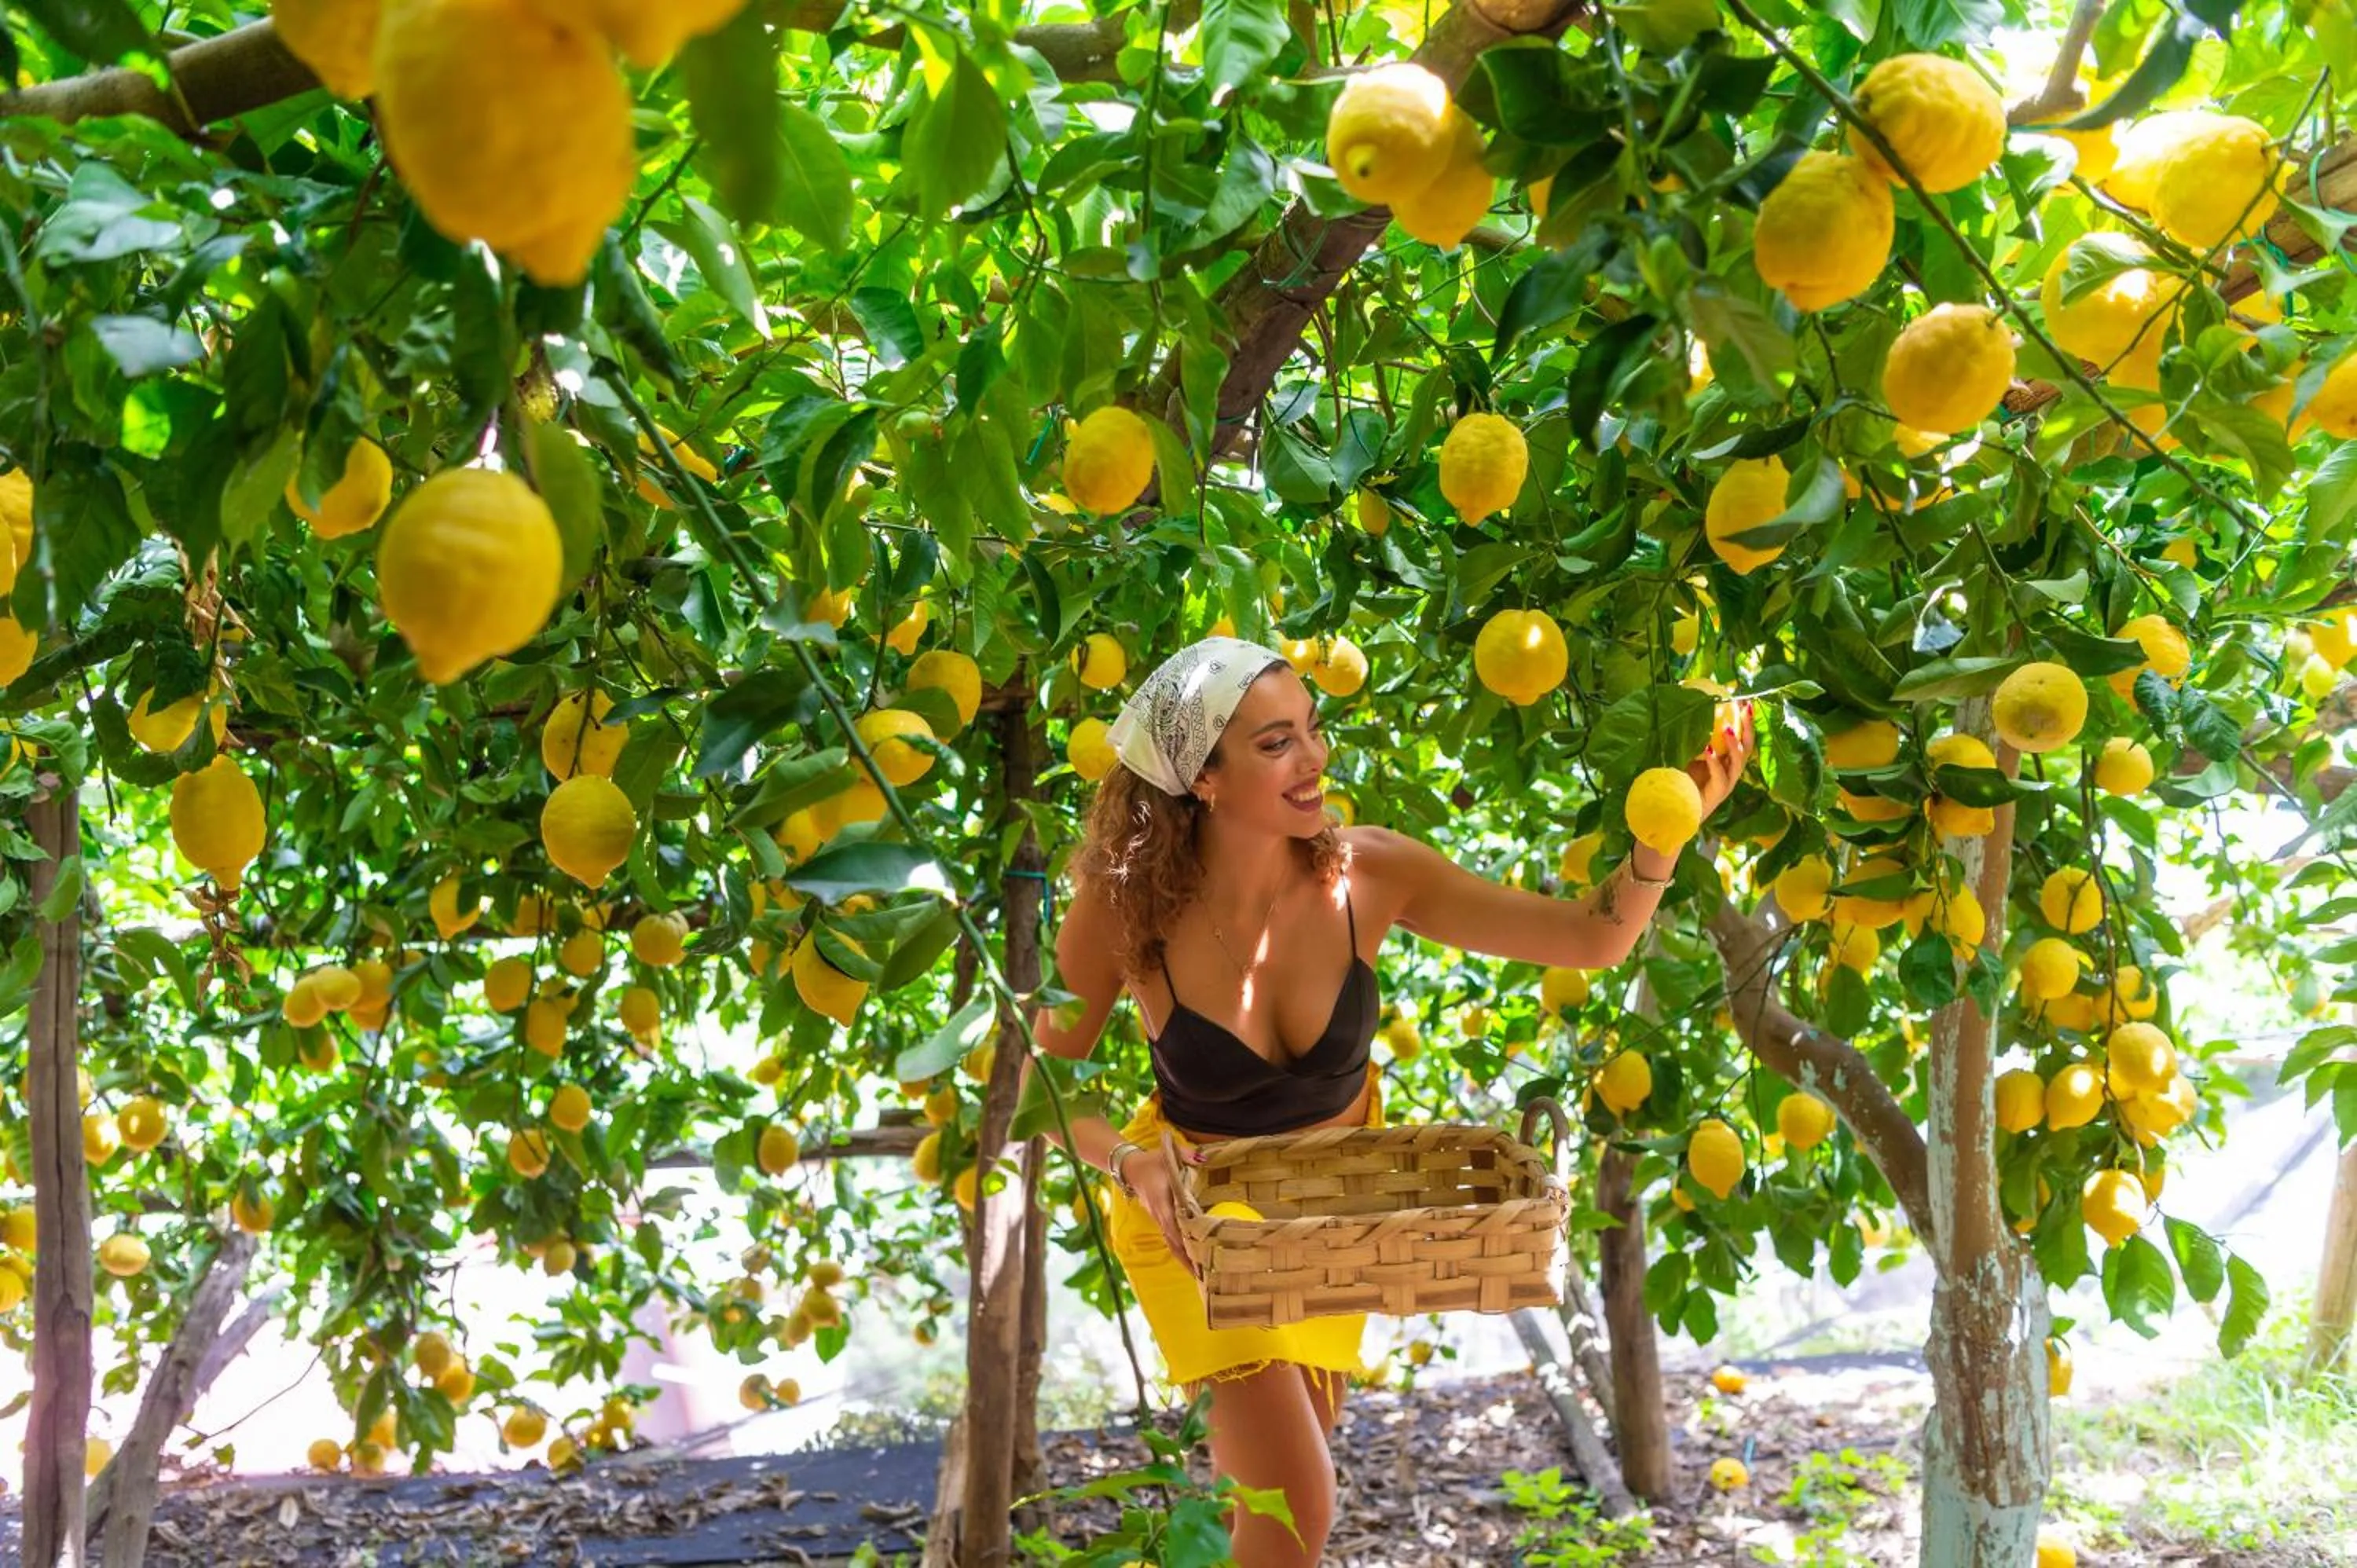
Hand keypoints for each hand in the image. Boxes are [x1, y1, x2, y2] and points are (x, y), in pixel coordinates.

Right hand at [1125, 1157, 1200, 1279]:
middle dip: (1187, 1261)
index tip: (1196, 1255)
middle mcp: (1160, 1216)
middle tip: (1202, 1278)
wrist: (1131, 1168)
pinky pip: (1172, 1239)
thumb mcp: (1167, 1155)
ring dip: (1185, 1260)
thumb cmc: (1152, 1162)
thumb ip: (1185, 1155)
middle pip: (1174, 1243)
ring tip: (1200, 1277)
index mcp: (1161, 1202)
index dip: (1184, 1242)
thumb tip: (1203, 1157)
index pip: (1173, 1226)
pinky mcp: (1161, 1220)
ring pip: (1172, 1244)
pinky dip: (1182, 1251)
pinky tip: (1193, 1261)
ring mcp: (1159, 1220)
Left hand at [1688, 698, 1757, 818]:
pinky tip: (1708, 750)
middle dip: (1748, 727)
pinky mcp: (1717, 795)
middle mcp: (1730, 771)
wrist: (1673, 811)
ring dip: (1734, 745)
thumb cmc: (1679, 780)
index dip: (1745, 720)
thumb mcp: (1686, 753)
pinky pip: (1720, 778)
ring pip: (1738, 763)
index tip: (1744, 700)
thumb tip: (1682, 708)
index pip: (1742, 737)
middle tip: (1746, 708)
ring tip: (1728, 729)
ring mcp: (1726, 784)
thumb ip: (1690, 737)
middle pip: (1747, 747)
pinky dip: (1715, 763)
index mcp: (1726, 760)